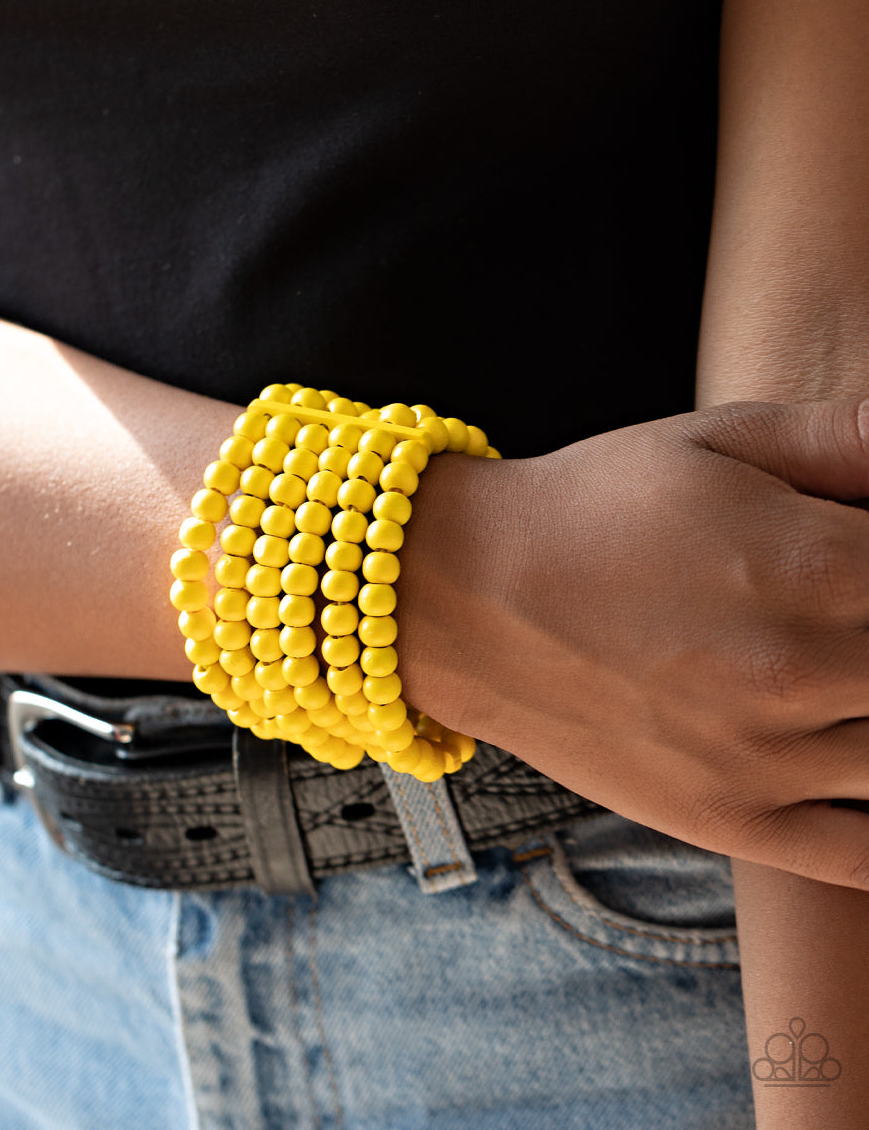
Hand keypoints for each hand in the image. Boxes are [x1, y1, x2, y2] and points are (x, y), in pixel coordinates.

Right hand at [398, 398, 868, 888]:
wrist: (467, 594)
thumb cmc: (592, 507)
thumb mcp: (719, 439)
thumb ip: (844, 438)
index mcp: (820, 565)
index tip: (866, 560)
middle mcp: (807, 672)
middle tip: (844, 616)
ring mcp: (771, 759)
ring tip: (836, 669)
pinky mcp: (733, 821)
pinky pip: (865, 857)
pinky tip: (850, 757)